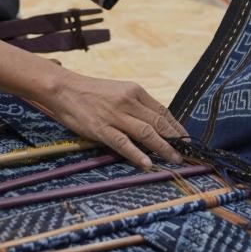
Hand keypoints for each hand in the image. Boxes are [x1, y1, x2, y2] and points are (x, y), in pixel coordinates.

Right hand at [36, 69, 187, 169]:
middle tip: (187, 153)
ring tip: (175, 160)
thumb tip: (154, 123)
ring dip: (163, 148)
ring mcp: (115, 115)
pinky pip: (123, 143)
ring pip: (146, 132)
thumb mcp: (119, 92)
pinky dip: (137, 154)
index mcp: (135, 91)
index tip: (186, 139)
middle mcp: (129, 101)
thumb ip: (135, 105)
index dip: (176, 126)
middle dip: (175, 139)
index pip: (162, 111)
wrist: (64, 88)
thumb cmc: (92, 92)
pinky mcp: (101, 128)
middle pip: (159, 122)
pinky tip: (147, 163)